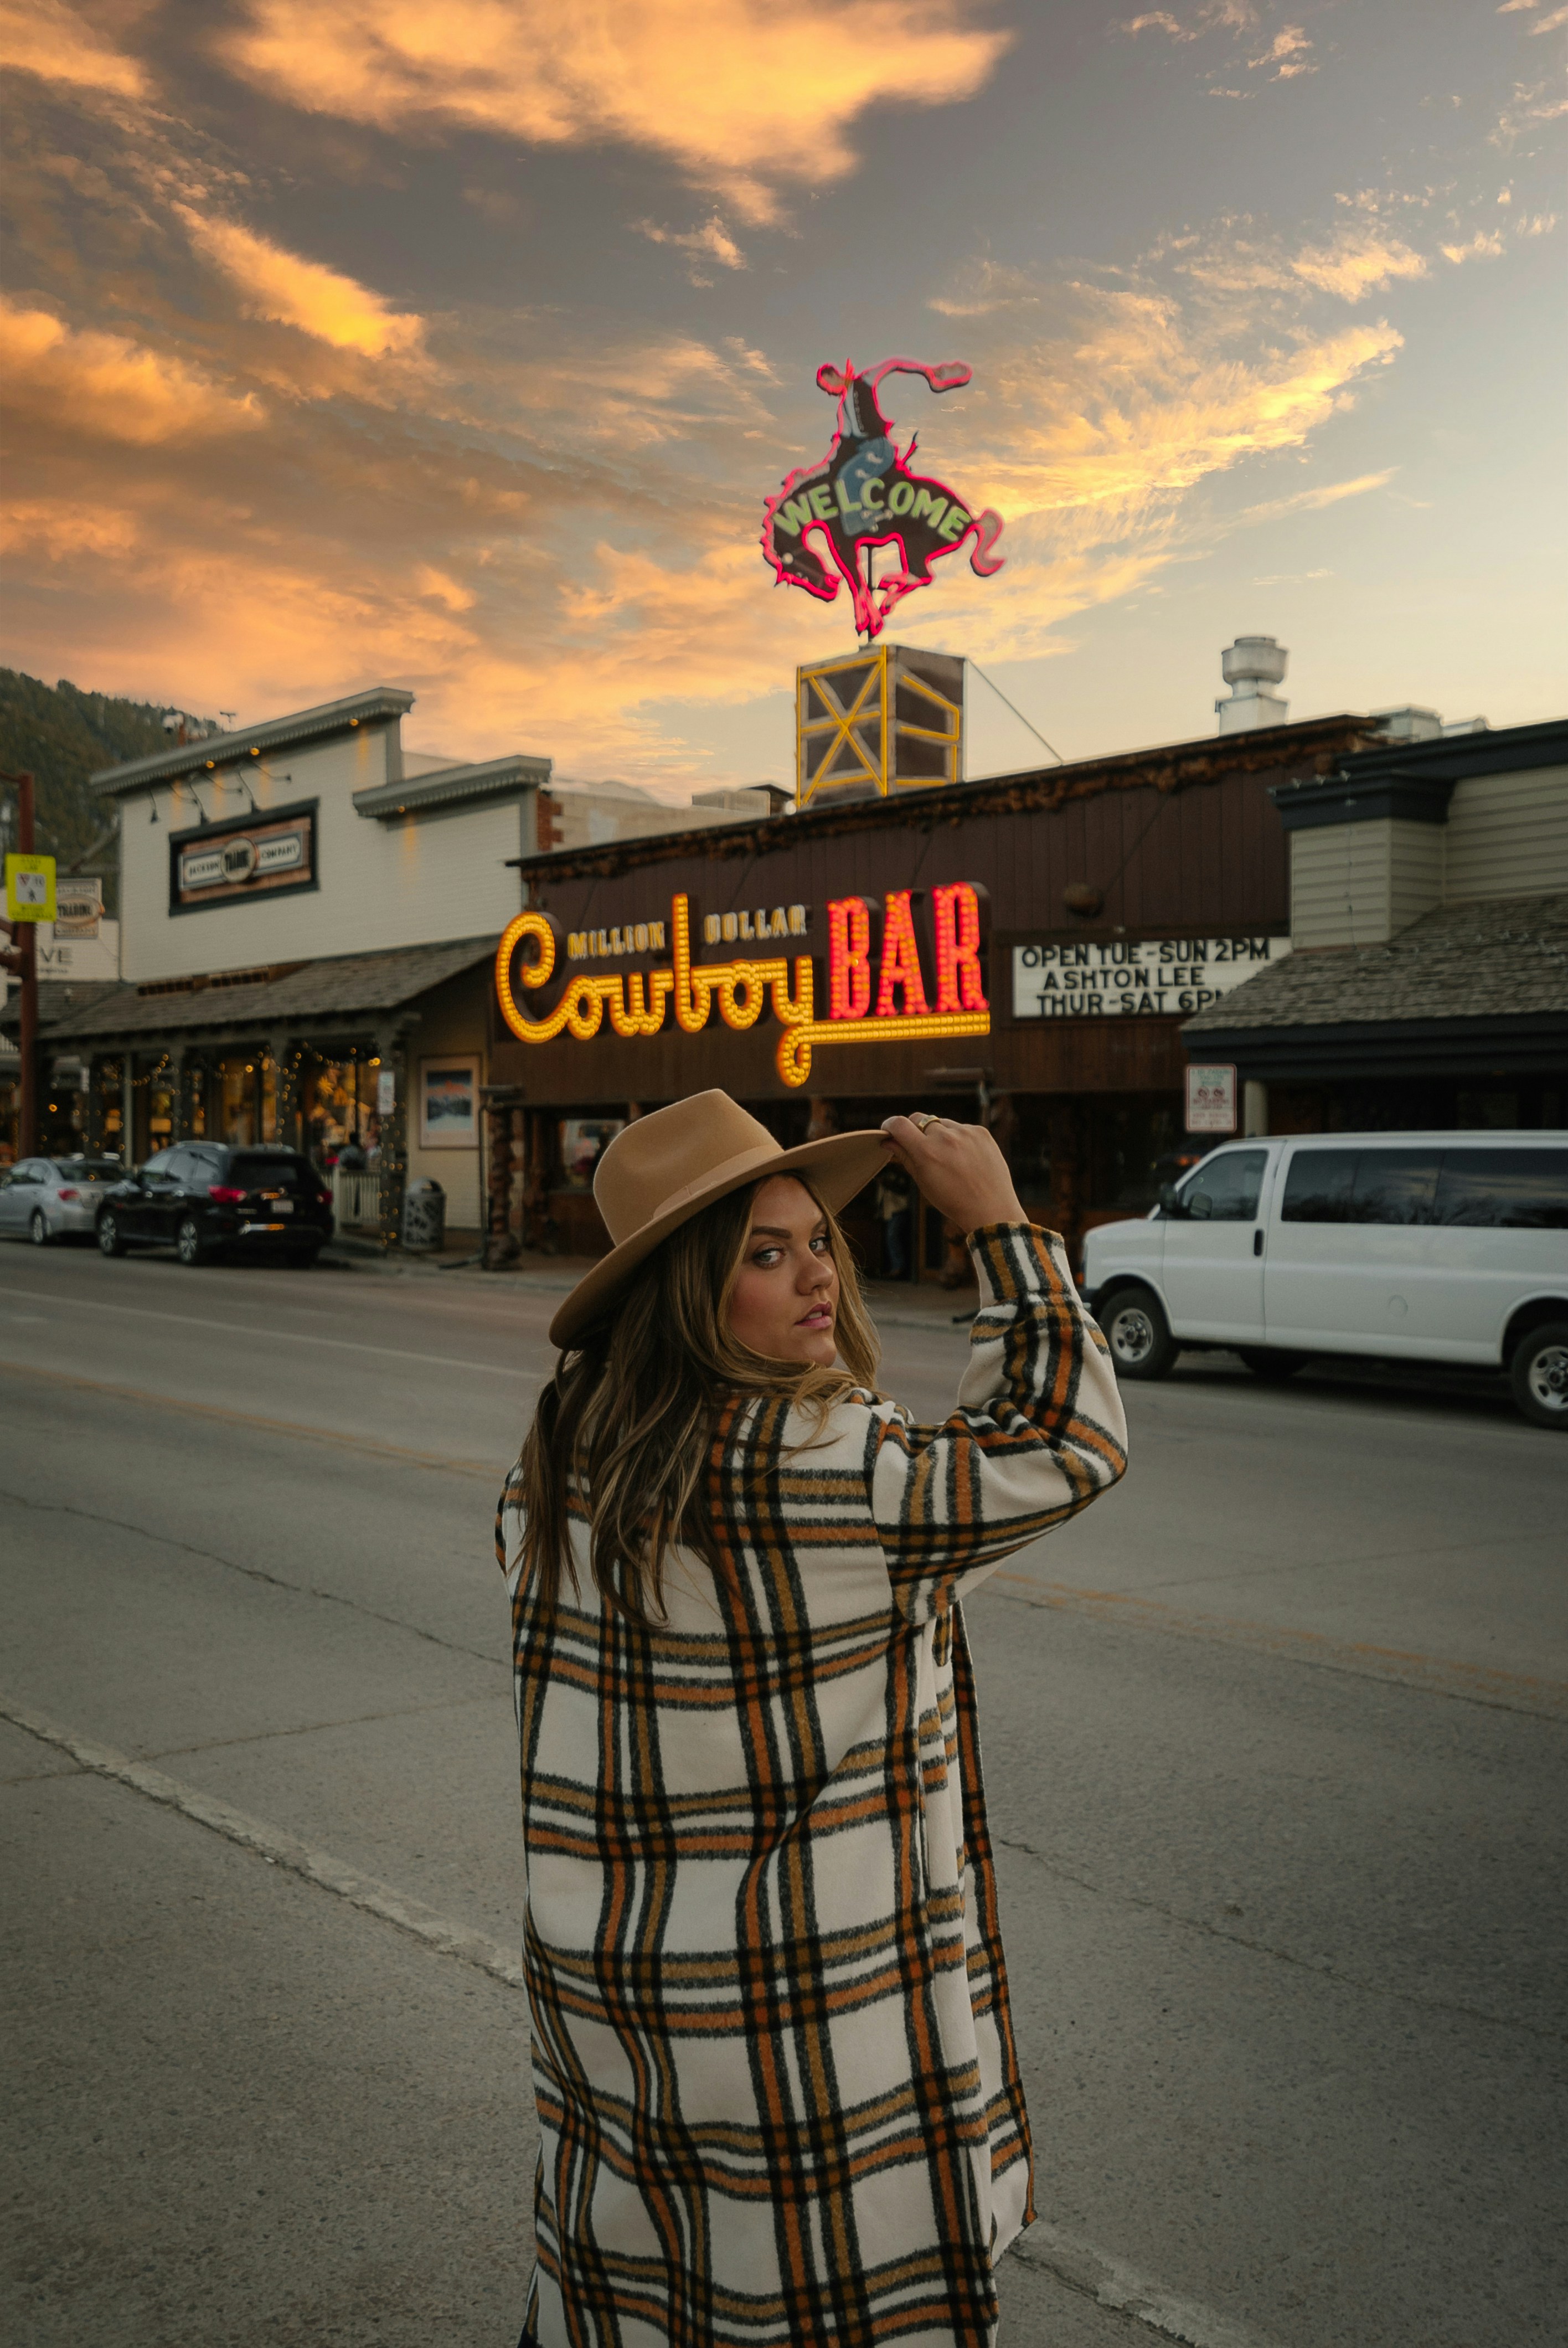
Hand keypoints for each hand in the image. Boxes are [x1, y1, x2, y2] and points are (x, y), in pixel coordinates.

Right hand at [879, 1115, 1024, 1230]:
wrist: (991, 1209)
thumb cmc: (953, 1200)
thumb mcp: (923, 1181)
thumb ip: (905, 1156)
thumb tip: (887, 1140)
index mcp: (926, 1151)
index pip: (899, 1124)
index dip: (890, 1125)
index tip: (889, 1130)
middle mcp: (945, 1137)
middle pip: (919, 1119)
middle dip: (914, 1130)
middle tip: (919, 1146)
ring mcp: (965, 1132)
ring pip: (941, 1123)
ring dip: (938, 1135)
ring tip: (948, 1159)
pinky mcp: (981, 1132)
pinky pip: (961, 1128)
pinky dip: (958, 1138)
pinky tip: (965, 1158)